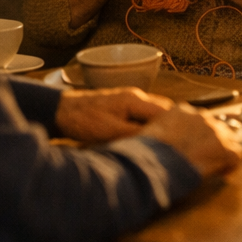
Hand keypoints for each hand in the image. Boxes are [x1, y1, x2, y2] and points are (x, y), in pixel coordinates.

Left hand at [55, 88, 170, 143]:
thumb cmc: (82, 119)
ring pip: (154, 113)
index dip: (176, 127)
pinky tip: (147, 139)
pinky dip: (148, 125)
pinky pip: (144, 115)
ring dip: (159, 126)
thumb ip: (135, 133)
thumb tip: (157, 141)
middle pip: (164, 110)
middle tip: (175, 145)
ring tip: (163, 144)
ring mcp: (130, 100)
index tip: (181, 142)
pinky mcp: (123, 107)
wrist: (60, 111)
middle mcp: (137, 96)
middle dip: (171, 127)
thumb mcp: (110, 131)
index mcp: (135, 99)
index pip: (166, 111)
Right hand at [139, 103, 241, 178]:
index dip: (196, 136)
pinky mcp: (226, 149)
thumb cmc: (145, 152)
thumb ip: (160, 130)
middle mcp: (202, 116)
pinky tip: (220, 174)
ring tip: (209, 167)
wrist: (153, 163)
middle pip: (215, 128)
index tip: (190, 148)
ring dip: (220, 153)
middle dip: (210, 143)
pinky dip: (229, 166)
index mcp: (182, 110)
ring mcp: (216, 132)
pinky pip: (236, 157)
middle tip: (200, 159)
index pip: (197, 120)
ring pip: (228, 140)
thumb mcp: (148, 132)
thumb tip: (160, 140)